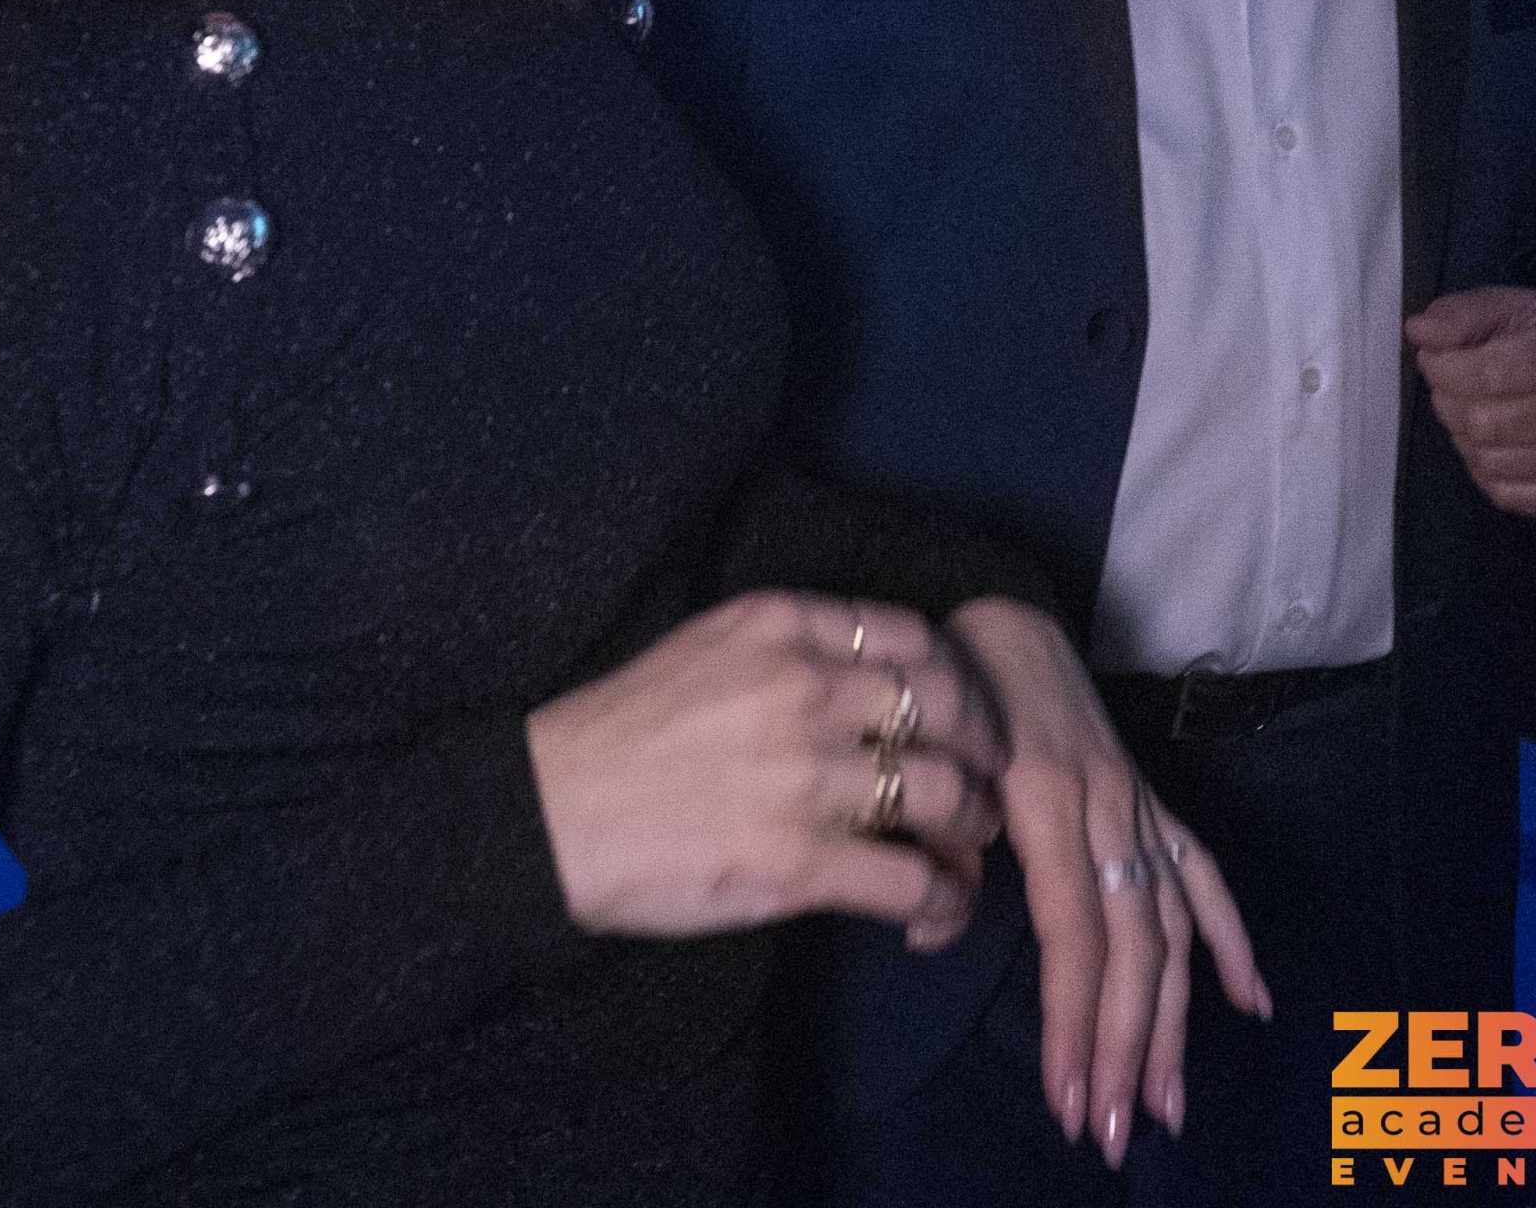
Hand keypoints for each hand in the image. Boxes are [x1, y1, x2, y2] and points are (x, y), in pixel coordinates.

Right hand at [526, 591, 1003, 949]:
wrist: (552, 810)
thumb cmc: (626, 729)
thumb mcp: (710, 645)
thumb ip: (794, 646)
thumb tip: (880, 681)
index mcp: (782, 625)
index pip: (915, 638)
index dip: (957, 682)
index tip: (962, 716)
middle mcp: (805, 688)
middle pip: (950, 710)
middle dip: (983, 753)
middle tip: (981, 785)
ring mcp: (805, 776)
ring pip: (947, 796)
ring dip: (970, 832)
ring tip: (962, 853)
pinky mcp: (797, 863)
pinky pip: (913, 880)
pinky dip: (941, 899)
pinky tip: (933, 911)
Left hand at [948, 598, 1268, 1171]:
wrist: (997, 612)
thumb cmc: (950, 689)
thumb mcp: (931, 763)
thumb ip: (937, 851)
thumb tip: (934, 935)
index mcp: (1049, 803)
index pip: (1075, 935)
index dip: (1075, 1020)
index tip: (1066, 1096)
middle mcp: (1107, 811)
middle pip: (1132, 946)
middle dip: (1122, 1047)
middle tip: (1108, 1130)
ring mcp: (1137, 805)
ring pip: (1170, 927)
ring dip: (1170, 1022)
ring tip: (1165, 1105)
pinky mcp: (1150, 797)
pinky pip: (1201, 871)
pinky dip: (1232, 936)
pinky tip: (1254, 1002)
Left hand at [1408, 287, 1535, 516]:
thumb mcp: (1501, 307)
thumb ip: (1457, 316)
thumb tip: (1420, 332)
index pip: (1492, 374)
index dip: (1446, 371)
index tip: (1436, 361)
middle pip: (1486, 424)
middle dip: (1451, 404)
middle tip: (1456, 389)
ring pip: (1493, 463)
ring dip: (1466, 440)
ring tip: (1477, 414)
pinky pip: (1512, 495)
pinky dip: (1489, 473)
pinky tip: (1496, 447)